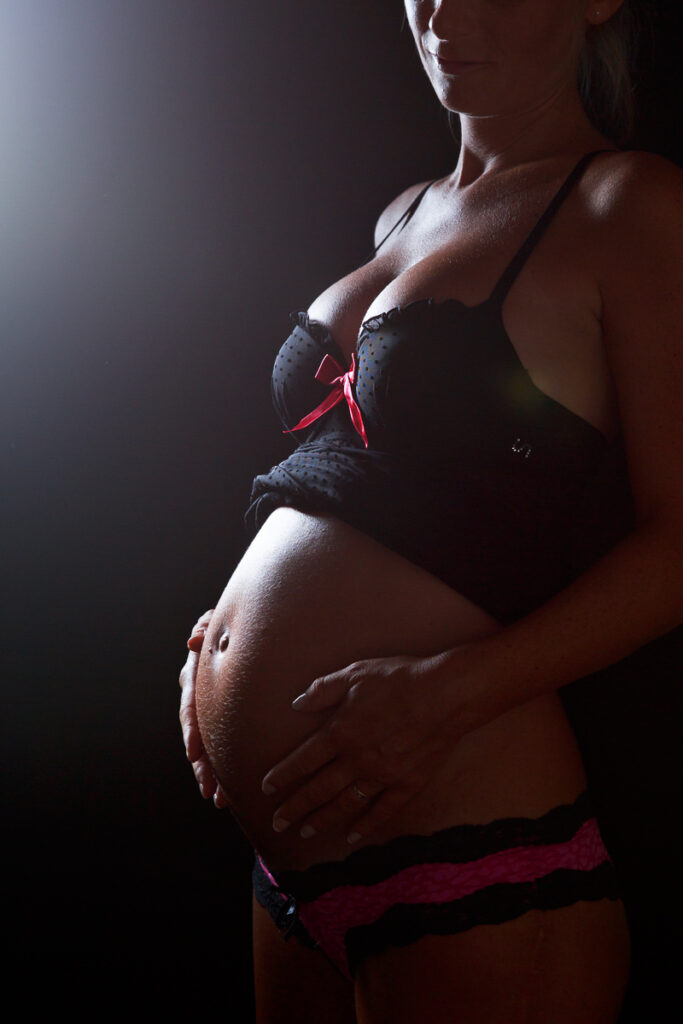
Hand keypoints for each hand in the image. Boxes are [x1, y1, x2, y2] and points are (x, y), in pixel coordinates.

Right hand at [179, 608, 228, 808]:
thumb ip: (207, 628)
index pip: (191, 704)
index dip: (193, 728)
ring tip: (220, 799)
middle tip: (210, 788)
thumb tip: (193, 642)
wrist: (255, 625)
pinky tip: (231, 792)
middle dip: (203, 764)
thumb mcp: (219, 621)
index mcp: (196, 675)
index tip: (195, 751)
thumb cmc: (236, 621)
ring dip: (213, 773)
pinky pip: (224, 744)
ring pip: (209, 746)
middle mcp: (199, 696)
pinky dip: (227, 767)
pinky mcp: (227, 716)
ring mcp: (211, 708)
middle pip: (198, 734)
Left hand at [261, 651, 463, 844]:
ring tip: (306, 831)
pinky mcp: (407, 783)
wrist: (444, 694)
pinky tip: (352, 837)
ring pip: (345, 804)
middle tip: (277, 822)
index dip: (283, 775)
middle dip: (295, 807)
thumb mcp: (354, 674)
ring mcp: (382, 775)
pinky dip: (366, 825)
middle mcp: (356, 760)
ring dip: (323, 819)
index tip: (267, 788)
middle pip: (318, 789)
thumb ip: (323, 690)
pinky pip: (382, 811)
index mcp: (340, 733)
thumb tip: (296, 704)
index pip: (303, 760)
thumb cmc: (398, 679)